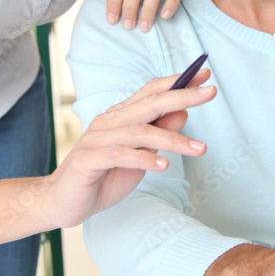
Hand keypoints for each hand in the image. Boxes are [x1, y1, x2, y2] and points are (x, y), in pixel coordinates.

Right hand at [40, 69, 214, 228]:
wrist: (63, 201)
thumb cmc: (104, 177)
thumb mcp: (140, 156)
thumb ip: (158, 134)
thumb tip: (183, 112)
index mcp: (119, 117)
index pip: (150, 92)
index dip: (176, 82)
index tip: (204, 74)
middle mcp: (108, 122)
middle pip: (149, 104)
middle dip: (182, 96)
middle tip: (210, 92)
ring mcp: (96, 140)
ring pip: (139, 131)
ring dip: (172, 139)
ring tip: (200, 148)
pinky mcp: (88, 161)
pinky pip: (119, 155)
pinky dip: (143, 159)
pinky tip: (163, 165)